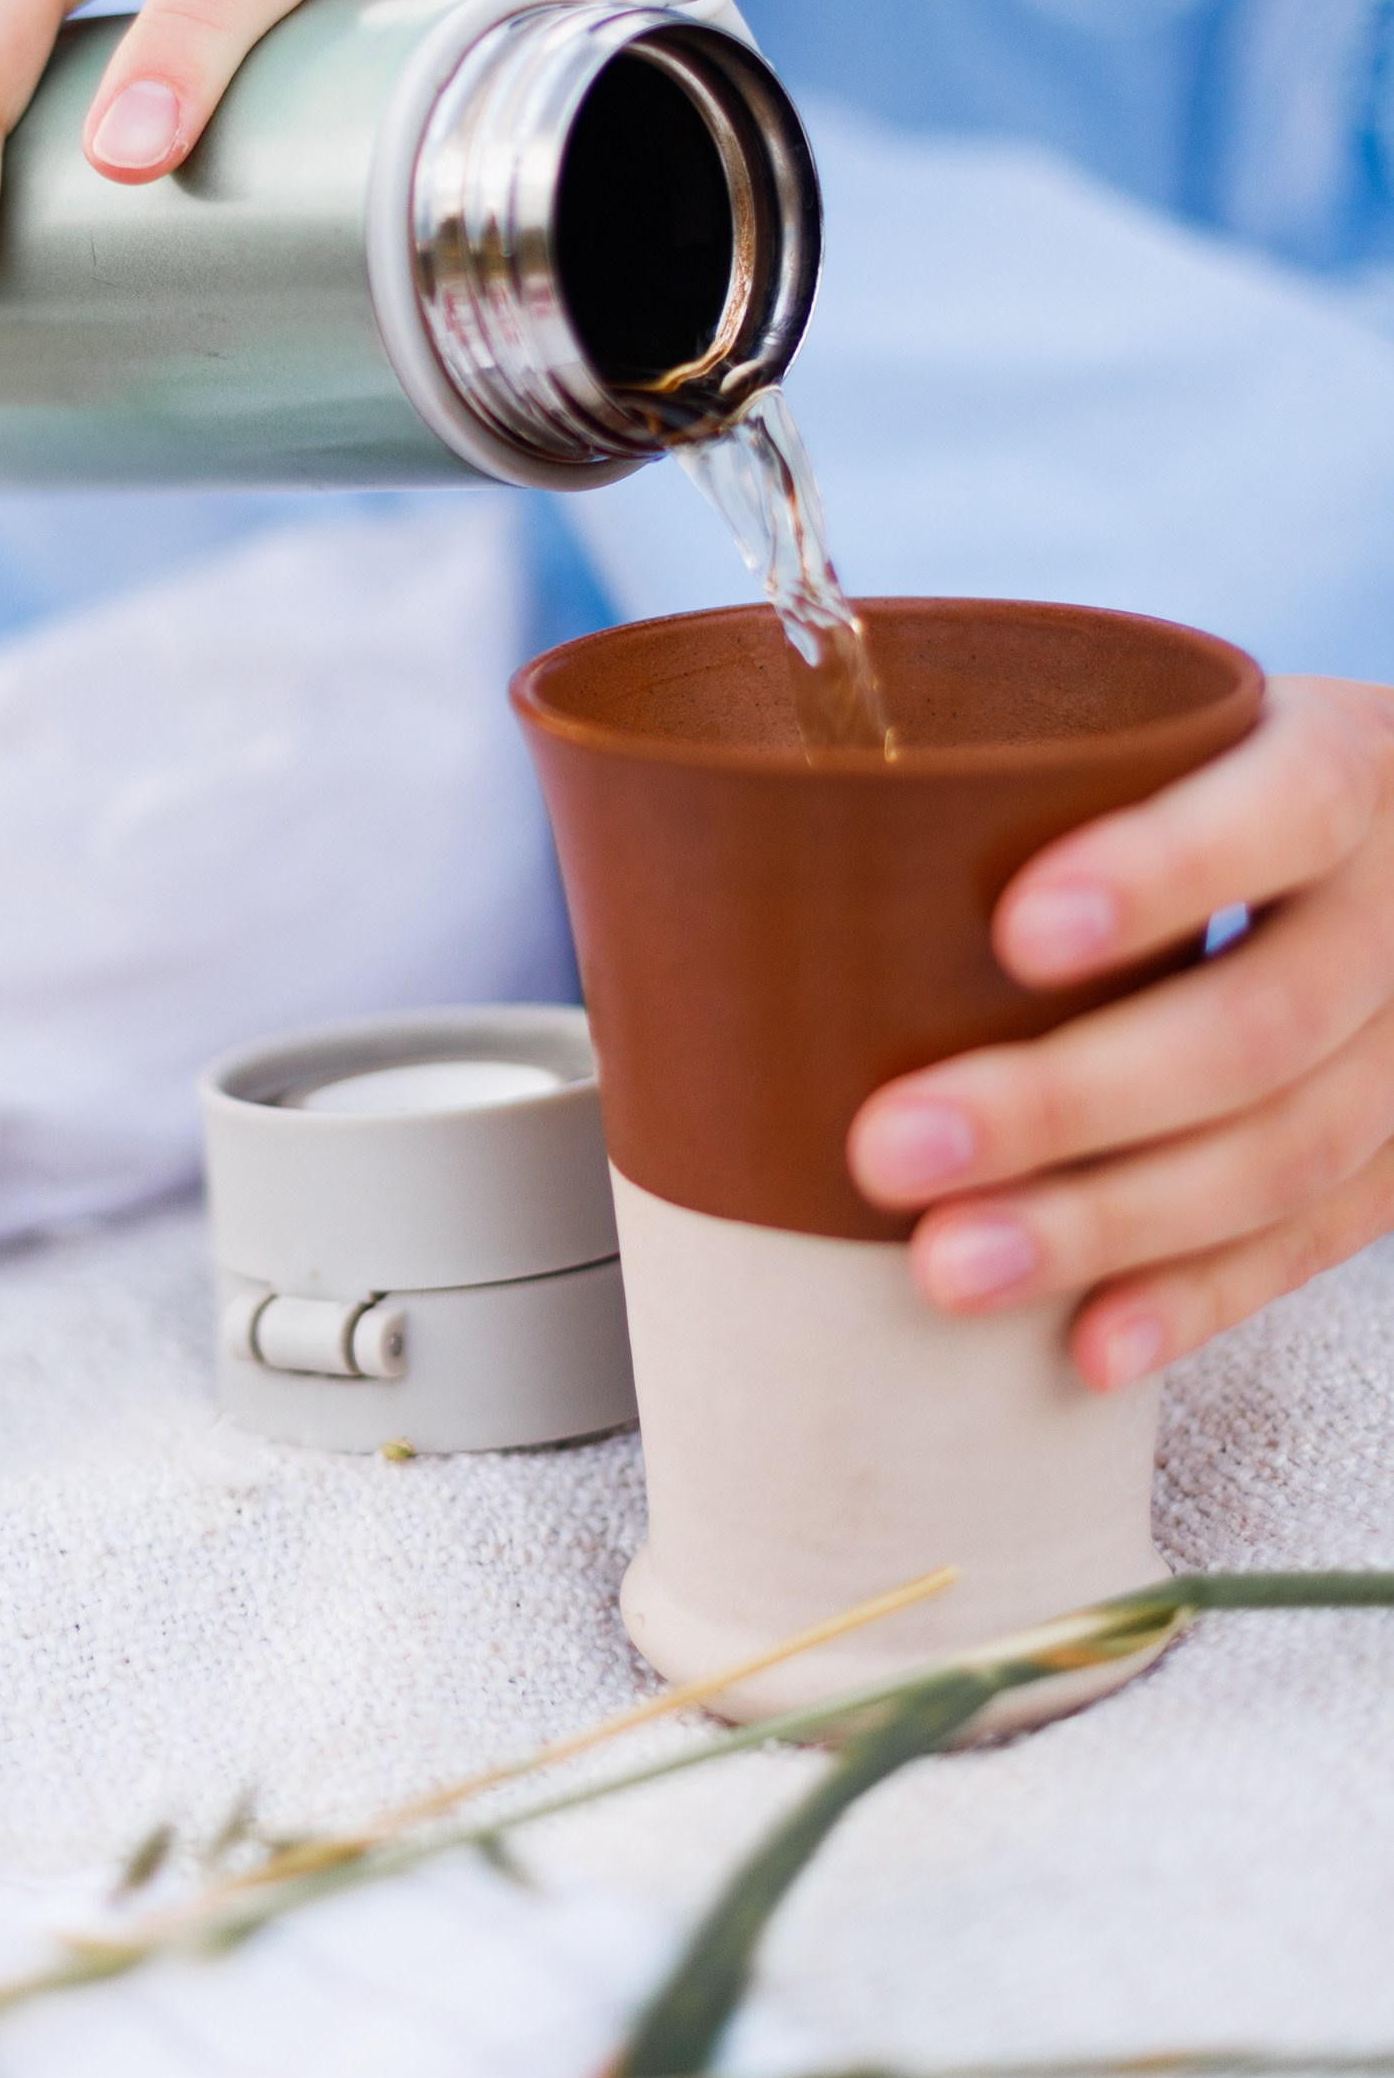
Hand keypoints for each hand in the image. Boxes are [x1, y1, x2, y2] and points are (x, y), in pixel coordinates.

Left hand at [848, 678, 1393, 1387]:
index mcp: (1342, 768)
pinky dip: (1196, 1299)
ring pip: (1287, 1155)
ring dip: (1108, 1226)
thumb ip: (1034, 776)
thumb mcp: (1171, 735)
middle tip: (893, 1147)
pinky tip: (1092, 1343)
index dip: (1160, 872)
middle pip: (1259, 1023)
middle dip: (1066, 1103)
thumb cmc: (1219, 783)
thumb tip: (744, 839)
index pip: (1282, 809)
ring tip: (952, 1267)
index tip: (1016, 932)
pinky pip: (1314, 1244)